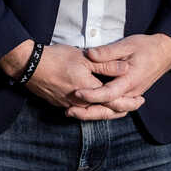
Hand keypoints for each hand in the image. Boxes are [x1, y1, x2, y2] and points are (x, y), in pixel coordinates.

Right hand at [0, 42, 132, 120]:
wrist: (29, 65)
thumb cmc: (57, 58)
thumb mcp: (84, 58)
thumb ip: (106, 64)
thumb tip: (127, 69)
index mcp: (89, 91)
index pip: (114, 101)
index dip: (129, 102)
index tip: (141, 100)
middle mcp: (80, 103)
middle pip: (105, 111)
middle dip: (121, 109)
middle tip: (135, 106)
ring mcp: (69, 105)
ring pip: (93, 113)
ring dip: (107, 110)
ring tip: (119, 107)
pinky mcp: (60, 103)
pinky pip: (81, 110)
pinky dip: (93, 109)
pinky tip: (96, 105)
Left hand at [68, 33, 170, 120]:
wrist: (165, 53)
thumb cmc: (146, 47)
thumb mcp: (126, 45)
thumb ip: (108, 52)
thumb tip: (90, 54)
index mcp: (130, 80)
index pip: (109, 93)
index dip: (92, 95)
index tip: (76, 93)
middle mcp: (132, 93)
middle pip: (109, 109)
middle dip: (88, 112)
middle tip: (68, 111)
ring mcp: (132, 96)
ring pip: (112, 112)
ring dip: (93, 114)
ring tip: (72, 112)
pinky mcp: (130, 96)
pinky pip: (115, 108)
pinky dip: (101, 111)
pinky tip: (86, 108)